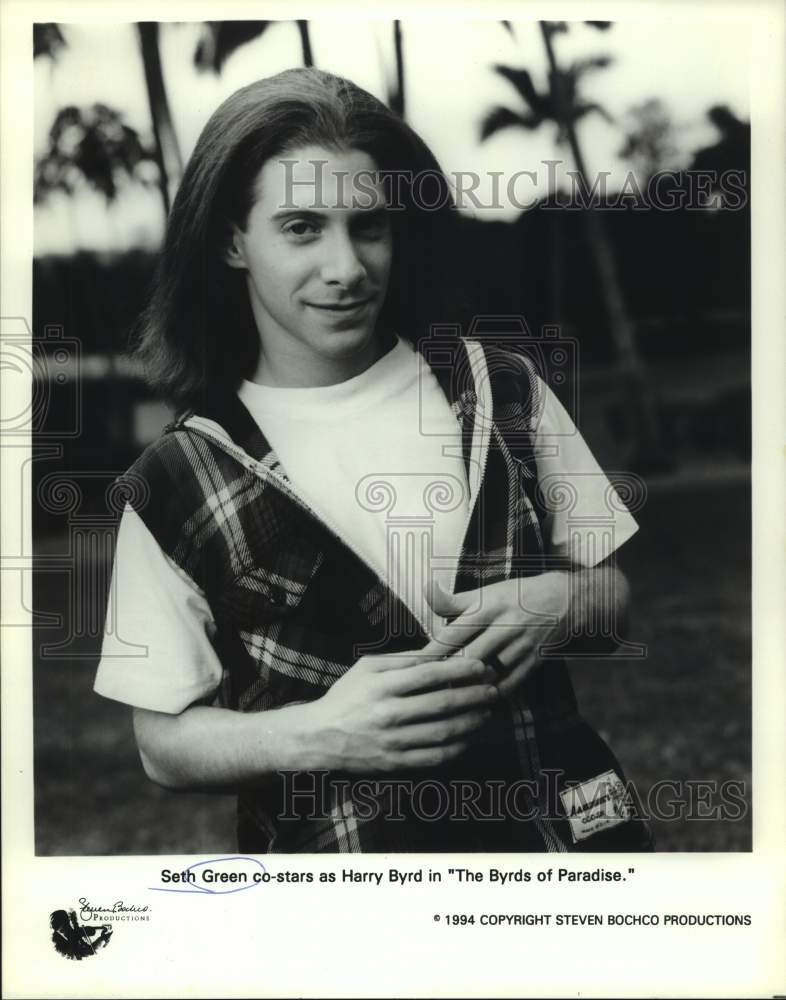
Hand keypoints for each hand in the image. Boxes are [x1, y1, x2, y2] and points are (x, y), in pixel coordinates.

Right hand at [303, 650, 500, 773]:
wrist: (319, 737)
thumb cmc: (346, 696)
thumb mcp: (366, 667)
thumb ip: (401, 660)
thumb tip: (436, 653)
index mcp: (382, 686)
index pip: (430, 675)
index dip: (460, 669)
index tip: (481, 666)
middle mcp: (389, 714)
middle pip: (443, 704)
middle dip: (474, 695)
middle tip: (494, 690)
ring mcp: (394, 742)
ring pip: (444, 732)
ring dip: (472, 722)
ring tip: (487, 713)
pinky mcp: (396, 763)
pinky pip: (435, 757)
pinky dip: (458, 747)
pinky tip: (470, 738)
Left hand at [422, 574, 571, 697]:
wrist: (563, 601)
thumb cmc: (516, 596)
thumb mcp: (485, 593)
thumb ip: (453, 599)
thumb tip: (425, 589)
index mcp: (488, 607)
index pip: (453, 633)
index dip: (431, 651)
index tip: (412, 665)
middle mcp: (504, 627)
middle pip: (470, 657)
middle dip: (447, 675)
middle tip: (425, 689)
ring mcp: (521, 646)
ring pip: (489, 674)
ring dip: (468, 688)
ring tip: (446, 701)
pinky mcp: (534, 661)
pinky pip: (510, 684)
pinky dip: (492, 696)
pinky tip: (477, 703)